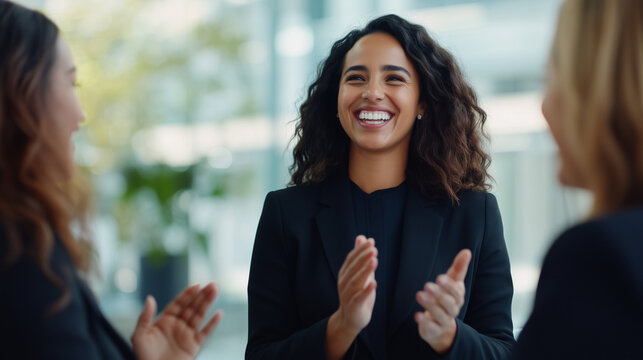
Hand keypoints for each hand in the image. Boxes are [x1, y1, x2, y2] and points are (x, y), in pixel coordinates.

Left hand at [131, 282, 222, 359]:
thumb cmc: (144, 357)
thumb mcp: (139, 336)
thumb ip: (144, 317)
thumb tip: (150, 298)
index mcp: (165, 321)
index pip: (178, 303)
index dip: (187, 294)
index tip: (196, 285)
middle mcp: (177, 325)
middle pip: (192, 306)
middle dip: (201, 295)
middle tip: (212, 284)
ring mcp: (187, 334)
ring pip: (200, 315)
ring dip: (208, 303)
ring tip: (215, 290)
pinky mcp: (194, 345)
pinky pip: (206, 332)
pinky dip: (213, 323)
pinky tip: (219, 313)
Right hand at [326, 235, 377, 359]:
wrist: (351, 319)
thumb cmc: (357, 294)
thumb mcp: (360, 273)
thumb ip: (361, 257)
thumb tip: (362, 237)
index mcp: (345, 273)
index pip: (351, 259)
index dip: (360, 250)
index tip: (371, 242)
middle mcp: (344, 283)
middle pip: (353, 268)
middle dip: (363, 257)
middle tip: (373, 248)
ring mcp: (347, 295)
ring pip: (356, 281)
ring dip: (365, 271)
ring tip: (374, 261)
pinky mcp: (353, 306)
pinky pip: (359, 298)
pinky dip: (366, 290)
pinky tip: (374, 283)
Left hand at [415, 249, 471, 353]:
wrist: (442, 327)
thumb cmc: (447, 299)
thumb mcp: (453, 283)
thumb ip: (459, 268)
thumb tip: (467, 251)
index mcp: (458, 297)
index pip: (456, 292)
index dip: (449, 286)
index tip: (439, 278)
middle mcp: (453, 310)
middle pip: (448, 303)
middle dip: (438, 295)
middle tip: (427, 286)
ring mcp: (444, 321)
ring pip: (440, 315)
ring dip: (430, 306)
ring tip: (419, 295)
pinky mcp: (434, 330)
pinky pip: (431, 327)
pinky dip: (425, 322)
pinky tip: (417, 315)